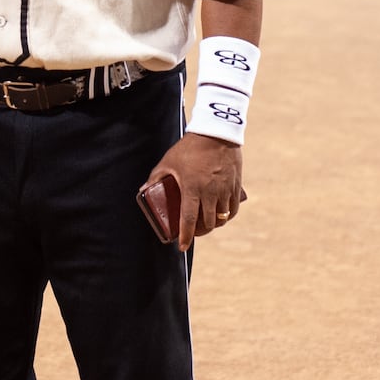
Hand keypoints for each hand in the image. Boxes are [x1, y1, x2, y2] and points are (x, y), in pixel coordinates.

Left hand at [144, 133, 242, 249]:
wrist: (215, 133)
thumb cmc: (189, 148)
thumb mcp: (168, 162)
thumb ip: (155, 178)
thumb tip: (143, 190)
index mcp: (192, 188)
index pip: (188, 219)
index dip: (185, 235)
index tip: (181, 246)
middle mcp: (210, 192)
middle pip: (207, 223)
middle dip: (199, 232)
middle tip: (192, 233)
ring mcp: (225, 190)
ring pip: (221, 218)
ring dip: (213, 226)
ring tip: (205, 226)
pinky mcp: (235, 186)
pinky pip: (233, 209)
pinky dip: (227, 217)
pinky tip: (221, 217)